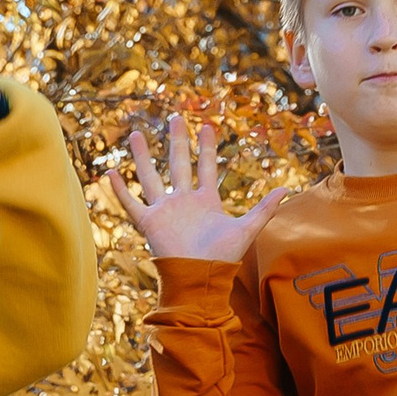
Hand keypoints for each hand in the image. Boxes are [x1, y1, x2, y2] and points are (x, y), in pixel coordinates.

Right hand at [105, 114, 296, 265]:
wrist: (200, 277)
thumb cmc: (223, 257)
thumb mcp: (248, 229)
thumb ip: (265, 209)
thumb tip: (286, 189)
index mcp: (205, 201)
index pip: (205, 167)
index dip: (206, 148)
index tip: (208, 126)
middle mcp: (183, 202)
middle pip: (178, 164)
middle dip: (177, 141)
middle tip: (176, 117)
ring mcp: (164, 211)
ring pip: (151, 177)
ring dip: (143, 156)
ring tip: (136, 135)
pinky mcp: (149, 223)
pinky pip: (131, 203)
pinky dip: (120, 190)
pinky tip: (110, 173)